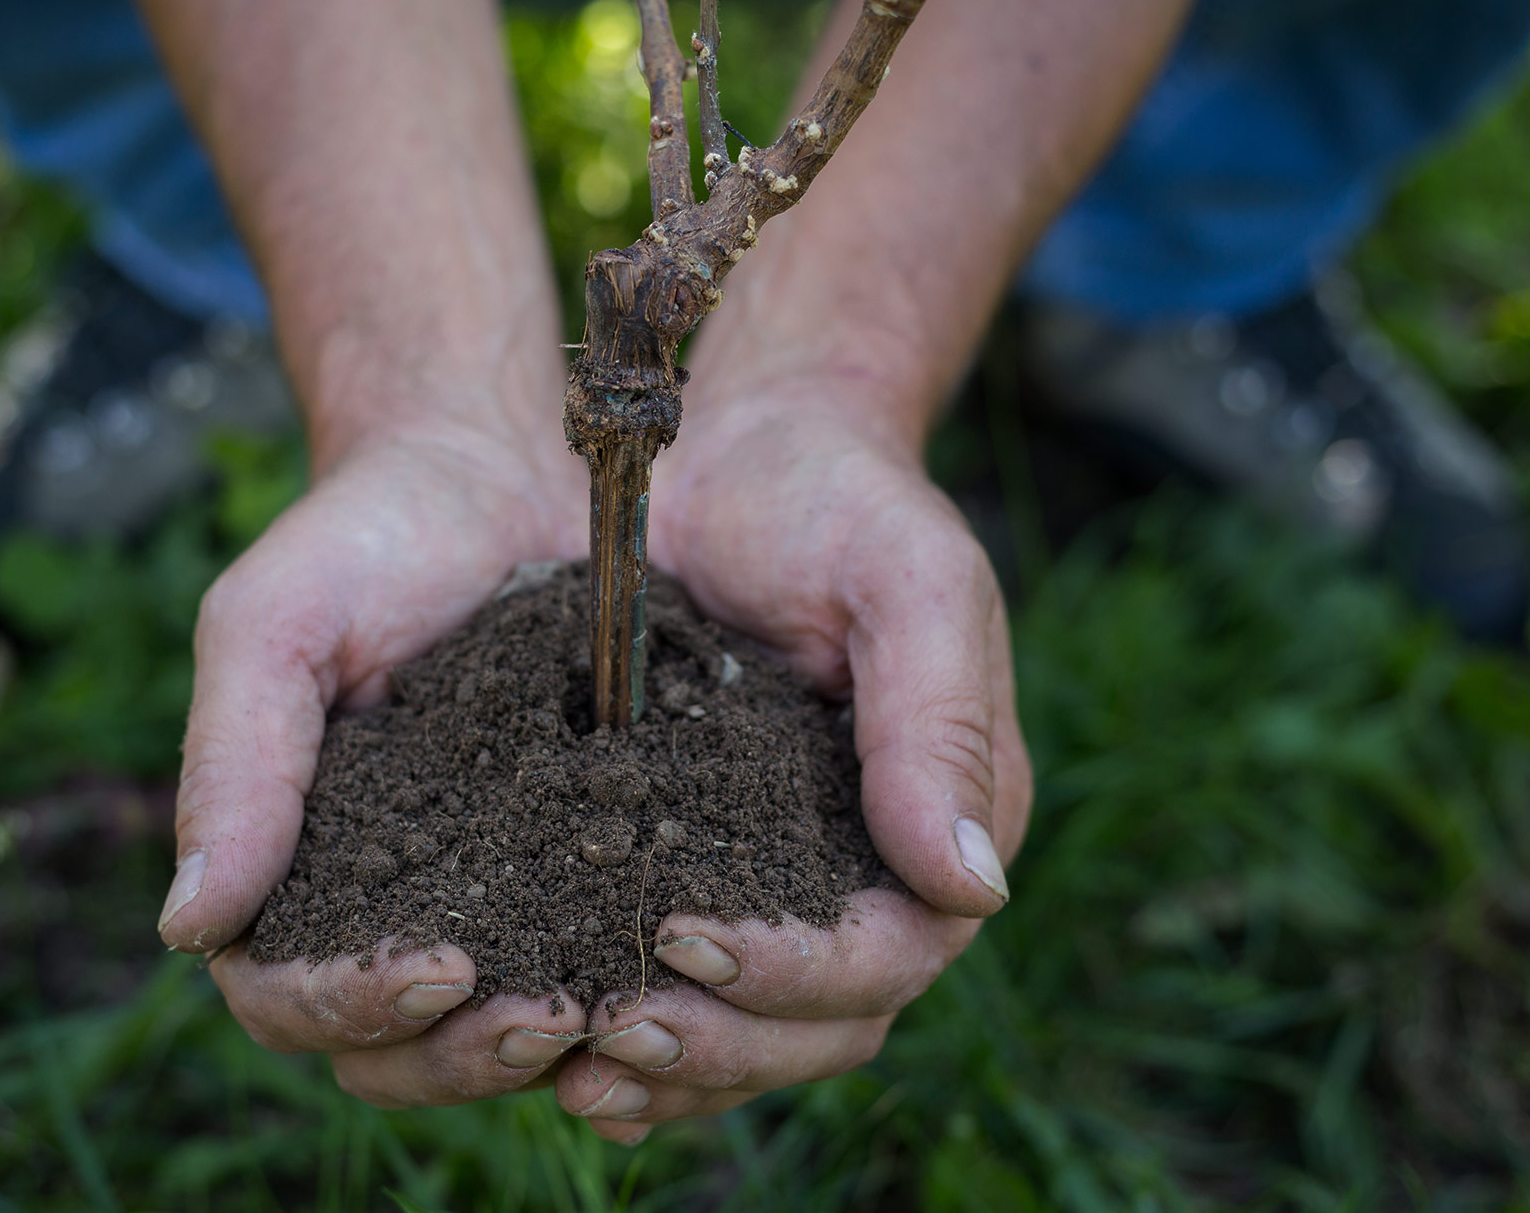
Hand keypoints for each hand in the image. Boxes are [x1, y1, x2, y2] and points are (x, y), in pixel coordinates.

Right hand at [158, 416, 596, 1104]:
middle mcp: (383, 908)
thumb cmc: (365, 541)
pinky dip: (619, 988)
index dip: (351, 1005)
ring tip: (612, 1013)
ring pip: (490, 1038)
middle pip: (394, 1054)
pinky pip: (589, 961)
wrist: (495, 466)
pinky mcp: (581, 867)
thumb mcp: (276, 626)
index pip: (288, 997)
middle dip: (462, 1056)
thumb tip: (187, 925)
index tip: (439, 970)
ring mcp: (487, 898)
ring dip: (542, 1049)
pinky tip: (675, 971)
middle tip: (546, 1019)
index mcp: (290, 873)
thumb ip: (236, 765)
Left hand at [548, 373, 1031, 1142]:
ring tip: (573, 1069)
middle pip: (823, 1024)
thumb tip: (971, 887)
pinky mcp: (704, 877)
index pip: (892, 950)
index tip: (684, 941)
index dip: (799, 971)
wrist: (741, 459)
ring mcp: (787, 887)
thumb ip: (938, 723)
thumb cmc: (837, 502)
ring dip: (670, 1067)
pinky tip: (558, 1060)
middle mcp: (876, 878)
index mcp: (944, 818)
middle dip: (723, 1043)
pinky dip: (633, 1042)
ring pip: (753, 1035)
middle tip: (611, 1030)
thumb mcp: (907, 581)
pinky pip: (687, 995)